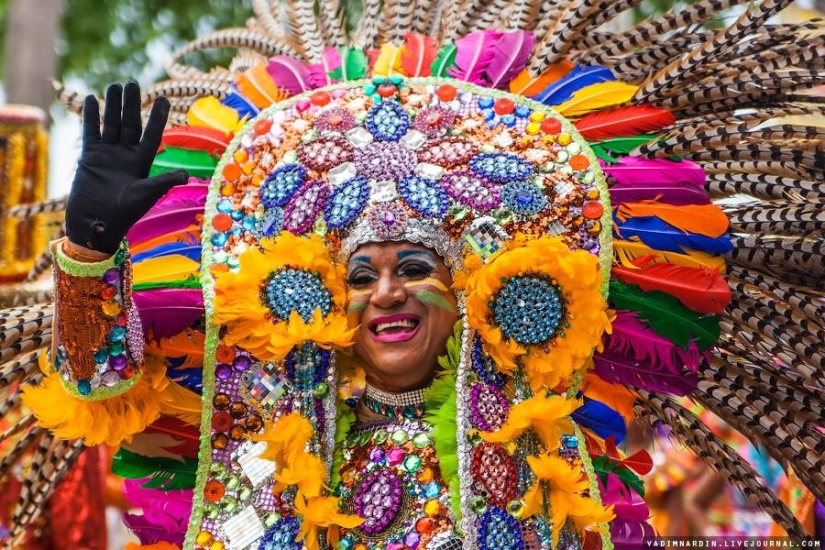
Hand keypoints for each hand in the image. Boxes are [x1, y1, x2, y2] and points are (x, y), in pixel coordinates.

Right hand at [65, 82, 187, 253]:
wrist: (96, 223)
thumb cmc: (124, 214)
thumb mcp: (145, 195)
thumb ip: (163, 182)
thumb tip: (186, 175)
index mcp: (143, 162)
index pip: (152, 134)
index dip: (158, 117)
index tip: (164, 99)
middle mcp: (126, 155)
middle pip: (131, 124)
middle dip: (132, 104)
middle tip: (133, 83)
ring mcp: (107, 154)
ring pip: (111, 124)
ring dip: (113, 105)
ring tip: (115, 85)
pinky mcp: (89, 156)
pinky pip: (91, 131)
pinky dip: (91, 116)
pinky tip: (91, 99)